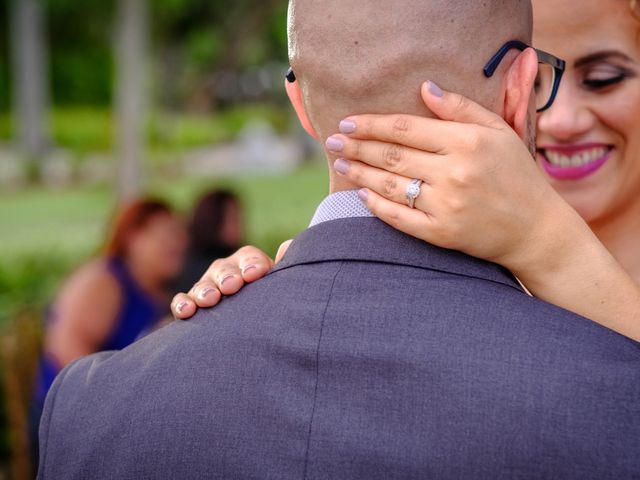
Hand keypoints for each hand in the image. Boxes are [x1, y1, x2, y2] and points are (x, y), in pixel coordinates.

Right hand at [171, 241, 291, 319]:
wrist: (255, 329)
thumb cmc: (272, 302)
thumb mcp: (281, 286)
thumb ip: (285, 268)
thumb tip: (287, 245)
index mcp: (249, 264)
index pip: (249, 257)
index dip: (252, 264)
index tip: (256, 274)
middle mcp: (226, 272)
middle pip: (224, 269)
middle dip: (227, 277)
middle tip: (232, 286)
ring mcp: (207, 288)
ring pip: (202, 284)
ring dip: (205, 291)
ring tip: (209, 299)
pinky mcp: (191, 306)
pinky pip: (183, 301)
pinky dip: (182, 304)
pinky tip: (186, 312)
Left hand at [326, 81, 639, 341]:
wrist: (535, 230)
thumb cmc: (517, 175)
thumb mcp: (499, 132)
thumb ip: (461, 108)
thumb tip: (424, 88)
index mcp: (468, 142)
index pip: (406, 128)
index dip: (372, 124)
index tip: (348, 121)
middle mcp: (454, 172)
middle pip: (391, 155)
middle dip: (356, 146)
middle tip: (332, 141)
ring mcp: (446, 205)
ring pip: (389, 185)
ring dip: (359, 173)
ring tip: (340, 164)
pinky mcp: (441, 234)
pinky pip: (399, 218)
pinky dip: (376, 206)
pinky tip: (361, 195)